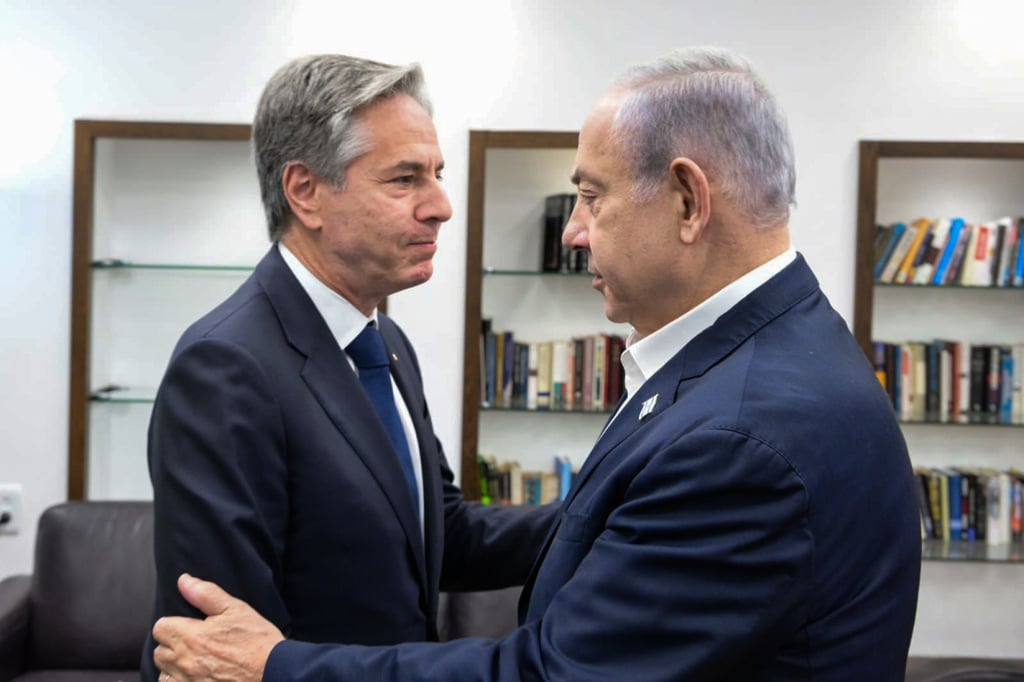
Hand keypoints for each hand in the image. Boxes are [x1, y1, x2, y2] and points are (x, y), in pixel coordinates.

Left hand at [153, 573, 284, 681]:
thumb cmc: (258, 642)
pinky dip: (180, 681)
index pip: (160, 628)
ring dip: (174, 667)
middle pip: (159, 652)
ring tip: (195, 661)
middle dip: (172, 645)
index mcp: (191, 637)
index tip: (187, 625)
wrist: (273, 672)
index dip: (173, 624)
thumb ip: (205, 594)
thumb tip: (184, 581)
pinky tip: (196, 675)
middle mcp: (185, 662)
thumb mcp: (236, 609)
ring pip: (164, 673)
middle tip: (194, 642)